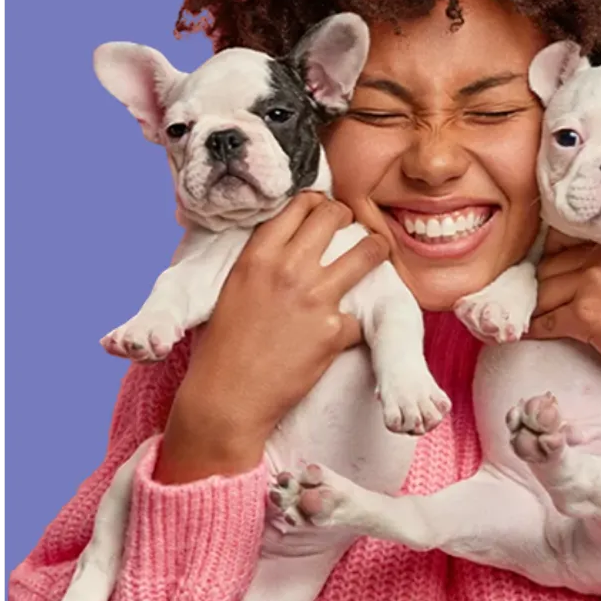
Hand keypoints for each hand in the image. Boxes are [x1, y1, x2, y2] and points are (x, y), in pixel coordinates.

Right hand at [155, 193, 388, 482]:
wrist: (228, 398)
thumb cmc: (222, 348)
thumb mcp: (232, 289)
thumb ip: (261, 261)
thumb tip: (288, 245)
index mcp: (258, 255)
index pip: (299, 205)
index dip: (318, 203)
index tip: (325, 211)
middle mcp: (288, 268)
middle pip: (334, 217)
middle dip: (348, 217)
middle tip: (354, 228)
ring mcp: (314, 297)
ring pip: (367, 252)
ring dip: (376, 250)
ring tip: (377, 253)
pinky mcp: (334, 330)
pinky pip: (360, 313)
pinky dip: (355, 321)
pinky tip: (344, 330)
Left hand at [527, 231, 600, 428]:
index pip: (578, 238)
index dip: (558, 254)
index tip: (548, 266)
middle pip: (555, 263)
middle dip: (542, 282)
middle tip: (531, 295)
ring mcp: (598, 281)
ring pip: (546, 289)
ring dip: (534, 305)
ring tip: (525, 314)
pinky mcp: (587, 314)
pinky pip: (548, 319)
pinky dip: (534, 328)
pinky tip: (526, 333)